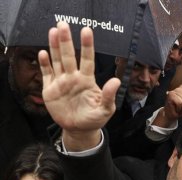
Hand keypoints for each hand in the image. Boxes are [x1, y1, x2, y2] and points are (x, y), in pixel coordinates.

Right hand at [39, 22, 119, 148]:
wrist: (79, 130)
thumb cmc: (95, 119)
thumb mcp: (105, 110)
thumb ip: (109, 96)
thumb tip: (116, 81)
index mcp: (87, 80)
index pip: (87, 59)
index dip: (87, 46)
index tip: (87, 31)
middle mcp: (73, 78)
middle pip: (68, 56)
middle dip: (66, 41)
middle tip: (63, 25)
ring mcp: (61, 83)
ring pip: (57, 61)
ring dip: (54, 47)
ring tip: (53, 31)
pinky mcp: (50, 90)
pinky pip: (47, 74)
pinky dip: (44, 64)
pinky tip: (43, 53)